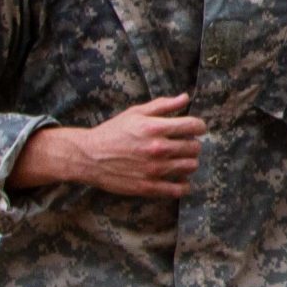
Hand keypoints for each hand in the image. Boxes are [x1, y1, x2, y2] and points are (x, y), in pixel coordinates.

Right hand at [13, 94, 205, 198]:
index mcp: (155, 128)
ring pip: (191, 166)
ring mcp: (153, 169)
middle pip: (195, 147)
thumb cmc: (113, 132)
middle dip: (192, 144)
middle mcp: (157, 148)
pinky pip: (179, 189)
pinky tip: (179, 179)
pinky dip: (184, 185)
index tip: (194, 129)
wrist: (87, 157)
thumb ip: (163, 105)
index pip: (194, 126)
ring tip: (180, 160)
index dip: (198, 126)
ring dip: (189, 162)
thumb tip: (185, 97)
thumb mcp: (136, 113)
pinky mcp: (148, 187)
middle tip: (183, 145)